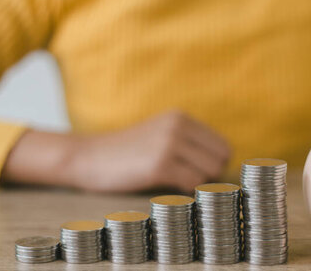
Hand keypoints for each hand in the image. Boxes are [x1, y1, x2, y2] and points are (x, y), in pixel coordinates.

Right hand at [1, 110, 230, 192]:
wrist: (87, 158)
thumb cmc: (126, 154)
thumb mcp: (159, 135)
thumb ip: (188, 144)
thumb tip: (223, 168)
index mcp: (181, 117)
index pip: (223, 146)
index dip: (214, 165)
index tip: (199, 176)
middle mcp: (178, 126)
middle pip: (221, 159)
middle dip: (209, 176)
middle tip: (187, 184)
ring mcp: (169, 144)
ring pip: (210, 172)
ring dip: (198, 185)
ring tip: (176, 186)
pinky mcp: (159, 165)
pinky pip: (193, 184)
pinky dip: (186, 192)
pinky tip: (169, 191)